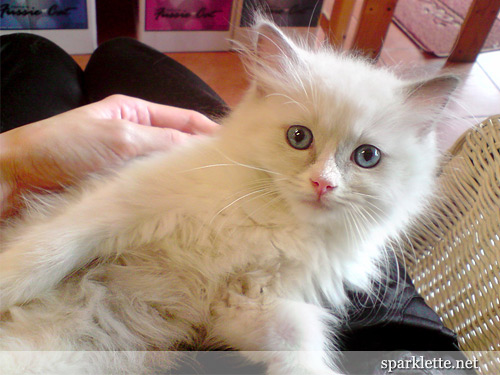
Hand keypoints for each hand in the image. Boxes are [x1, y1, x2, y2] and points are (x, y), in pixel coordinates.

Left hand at [0, 95, 219, 217]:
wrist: (17, 179)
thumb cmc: (65, 147)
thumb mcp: (120, 137)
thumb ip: (164, 141)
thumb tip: (204, 149)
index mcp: (137, 112)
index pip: (185, 119)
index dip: (211, 132)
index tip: (235, 150)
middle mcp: (138, 137)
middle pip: (180, 146)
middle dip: (201, 159)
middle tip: (227, 178)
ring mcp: (131, 165)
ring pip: (167, 171)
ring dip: (184, 181)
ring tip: (210, 195)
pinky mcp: (122, 189)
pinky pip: (152, 190)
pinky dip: (167, 197)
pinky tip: (182, 207)